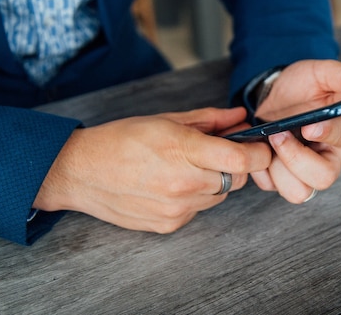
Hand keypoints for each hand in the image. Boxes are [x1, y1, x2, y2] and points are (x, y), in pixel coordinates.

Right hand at [33, 107, 271, 233]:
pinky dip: (196, 197)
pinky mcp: (169, 225)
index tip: (260, 147)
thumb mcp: (167, 119)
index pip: (241, 160)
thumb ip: (209, 119)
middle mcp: (183, 184)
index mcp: (183, 150)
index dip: (259, 153)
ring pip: (220, 196)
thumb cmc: (121, 140)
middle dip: (237, 165)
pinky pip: (199, 210)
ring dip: (215, 182)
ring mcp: (176, 209)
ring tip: (186, 167)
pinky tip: (171, 185)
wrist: (80, 172)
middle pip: (238, 179)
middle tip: (217, 153)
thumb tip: (239, 116)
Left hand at [250, 60, 340, 202]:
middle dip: (295, 158)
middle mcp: (329, 157)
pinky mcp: (282, 179)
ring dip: (277, 168)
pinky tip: (260, 148)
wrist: (272, 95)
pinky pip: (271, 187)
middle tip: (277, 134)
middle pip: (323, 178)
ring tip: (268, 141)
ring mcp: (305, 172)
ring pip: (298, 191)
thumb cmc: (300, 88)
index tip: (309, 126)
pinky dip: (260, 170)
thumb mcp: (319, 73)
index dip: (327, 134)